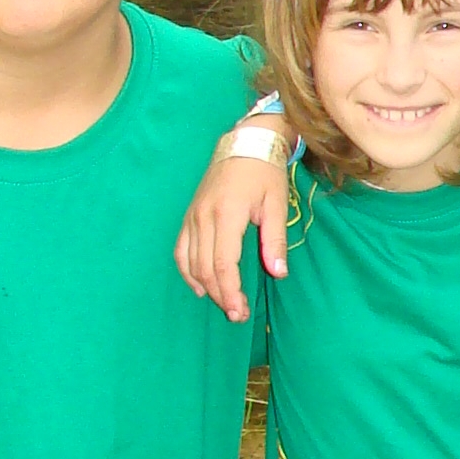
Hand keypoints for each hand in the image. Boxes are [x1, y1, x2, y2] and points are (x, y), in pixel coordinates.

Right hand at [174, 138, 286, 321]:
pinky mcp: (189, 216)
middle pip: (205, 268)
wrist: (244, 143)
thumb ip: (275, 240)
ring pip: (190, 262)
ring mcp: (192, 216)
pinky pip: (181, 250)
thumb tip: (278, 273)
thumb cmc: (264, 173)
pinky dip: (187, 271)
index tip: (241, 312)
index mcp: (227, 214)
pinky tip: (200, 286)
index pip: (223, 263)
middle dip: (220, 295)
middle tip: (237, 315)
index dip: (230, 291)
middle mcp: (204, 217)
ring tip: (224, 304)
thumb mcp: (277, 204)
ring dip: (205, 287)